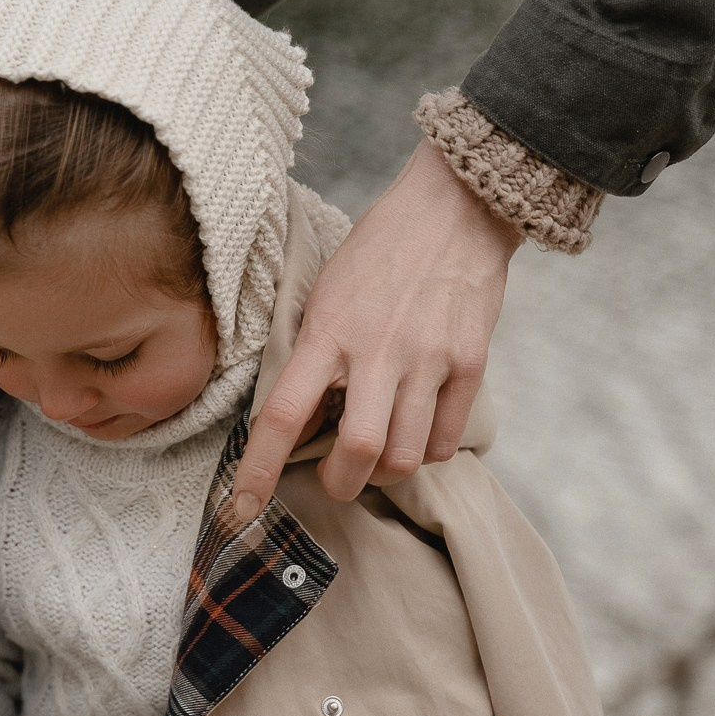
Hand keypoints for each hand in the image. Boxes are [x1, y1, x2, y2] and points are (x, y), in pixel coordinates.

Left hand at [232, 140, 520, 517]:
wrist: (458, 206)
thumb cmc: (381, 252)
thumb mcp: (327, 294)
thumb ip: (313, 358)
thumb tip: (301, 427)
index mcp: (328, 332)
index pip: (282, 415)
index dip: (258, 470)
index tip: (243, 509)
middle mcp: (378, 350)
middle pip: (357, 452)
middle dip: (342, 483)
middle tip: (339, 478)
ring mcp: (428, 359)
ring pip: (404, 458)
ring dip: (385, 473)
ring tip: (380, 454)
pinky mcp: (470, 363)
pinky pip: (443, 441)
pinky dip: (426, 452)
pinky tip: (417, 431)